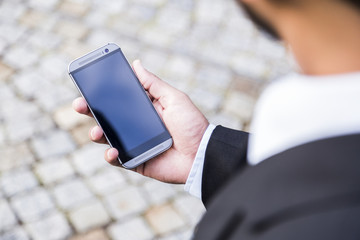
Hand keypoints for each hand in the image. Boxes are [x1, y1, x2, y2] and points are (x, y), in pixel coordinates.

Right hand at [72, 60, 208, 183]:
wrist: (202, 154)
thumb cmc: (191, 124)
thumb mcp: (174, 98)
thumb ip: (153, 84)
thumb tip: (136, 64)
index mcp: (145, 109)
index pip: (119, 99)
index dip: (103, 93)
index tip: (88, 84)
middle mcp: (137, 126)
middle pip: (108, 117)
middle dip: (91, 111)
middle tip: (80, 104)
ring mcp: (135, 144)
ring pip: (108, 138)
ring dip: (97, 133)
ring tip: (96, 131)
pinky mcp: (136, 161)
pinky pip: (118, 159)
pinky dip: (110, 156)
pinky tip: (112, 151)